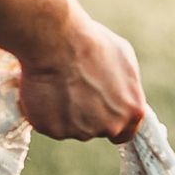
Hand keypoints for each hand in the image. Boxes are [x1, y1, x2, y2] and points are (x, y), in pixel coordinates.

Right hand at [16, 14, 145, 144]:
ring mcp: (81, 131)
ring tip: (57, 83)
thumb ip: (125, 85)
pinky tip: (43, 89)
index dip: (110, 122)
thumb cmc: (90, 43)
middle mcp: (110, 126)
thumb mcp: (123, 57)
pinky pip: (47, 123)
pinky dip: (43, 111)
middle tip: (72, 87)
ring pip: (70, 126)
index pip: (124, 133)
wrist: (56, 41)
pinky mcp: (54, 130)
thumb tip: (120, 91)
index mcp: (131, 111)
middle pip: (96, 128)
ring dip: (64, 111)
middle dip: (85, 113)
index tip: (99, 114)